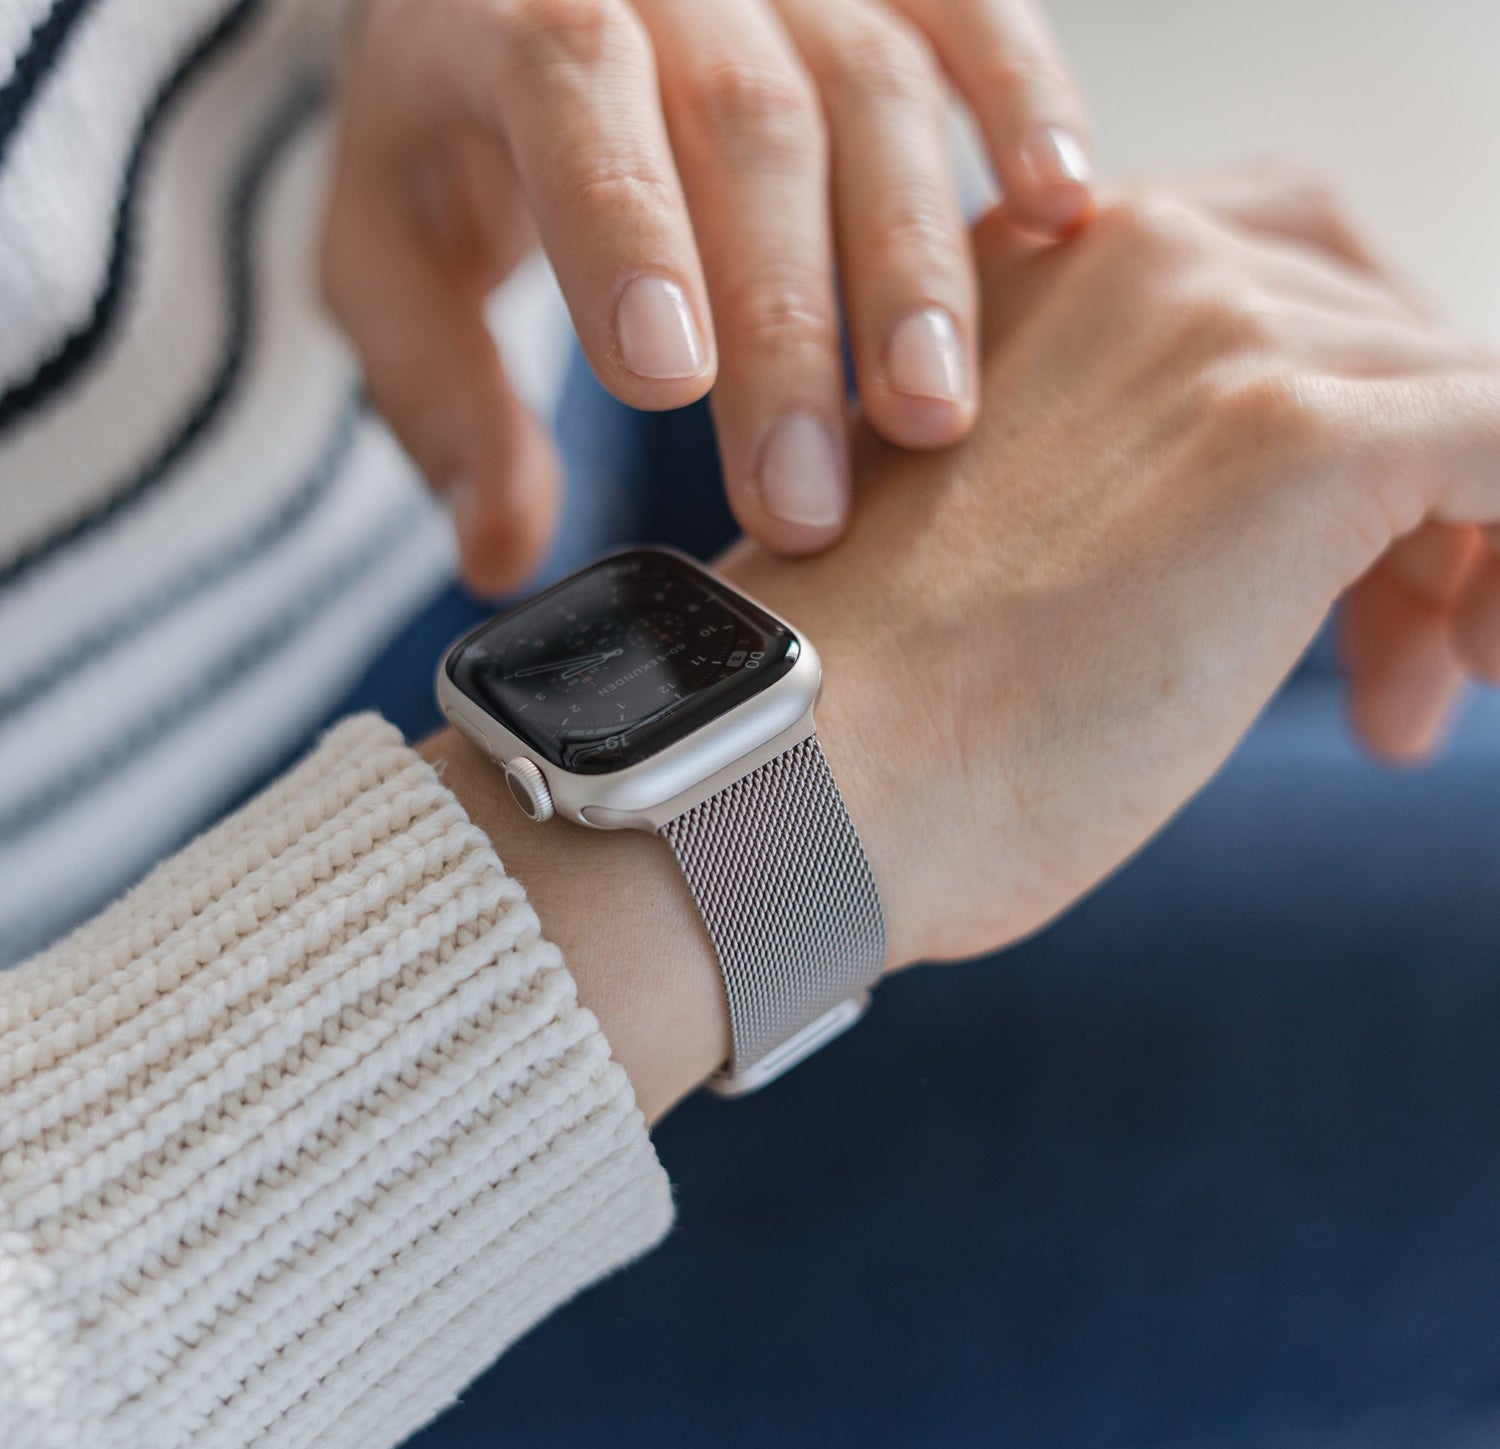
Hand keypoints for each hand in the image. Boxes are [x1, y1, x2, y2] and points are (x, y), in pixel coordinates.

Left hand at [322, 0, 1092, 592]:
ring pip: (874, 84)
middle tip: (809, 497)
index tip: (672, 381)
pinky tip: (1060, 212)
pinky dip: (1023, 104)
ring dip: (912, 264)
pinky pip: (971, 10)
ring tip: (936, 415)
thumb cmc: (452, 123)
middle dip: (786, 325)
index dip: (628, 230)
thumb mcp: (393, 254)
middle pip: (745, 125)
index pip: (571, 87)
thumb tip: (501, 554)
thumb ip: (445, 396)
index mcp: (499, 7)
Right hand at [435, 170, 1499, 1119]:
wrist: (795, 783)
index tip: (1327, 605)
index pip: (1274, 298)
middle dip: (1413, 494)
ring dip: (1471, 548)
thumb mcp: (988, 558)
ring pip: (1462, 394)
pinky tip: (1477, 668)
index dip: (1335, 436)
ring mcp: (1215, 335)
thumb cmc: (870, 725)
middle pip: (1378, 330)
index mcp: (1043, 283)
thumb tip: (1248, 561)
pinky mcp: (1298, 438)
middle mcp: (1135, 259)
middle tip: (1394, 659)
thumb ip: (1114, 498)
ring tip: (1425, 696)